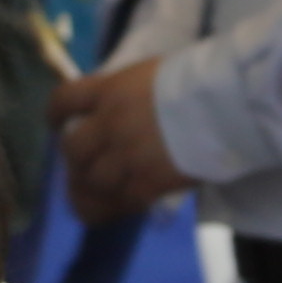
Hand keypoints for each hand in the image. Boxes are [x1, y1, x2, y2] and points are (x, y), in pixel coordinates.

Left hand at [52, 60, 195, 218]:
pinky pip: (118, 204)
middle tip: (80, 165)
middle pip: (72, 150)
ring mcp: (127, 158)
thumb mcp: (150, 74)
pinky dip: (111, 207)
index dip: (55, 114)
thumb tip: (113, 108)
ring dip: (85, 190)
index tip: (56, 124)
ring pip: (89, 184)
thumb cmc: (198, 79)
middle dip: (73, 159)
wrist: (227, 104)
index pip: (64, 101)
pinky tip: (114, 207)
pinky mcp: (148, 185)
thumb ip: (125, 93)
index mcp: (110, 91)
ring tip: (89, 194)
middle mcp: (110, 125)